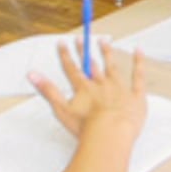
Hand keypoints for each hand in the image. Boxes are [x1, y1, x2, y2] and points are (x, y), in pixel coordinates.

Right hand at [30, 38, 147, 139]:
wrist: (110, 133)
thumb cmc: (86, 127)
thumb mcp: (61, 109)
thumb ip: (47, 90)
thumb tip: (32, 75)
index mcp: (84, 88)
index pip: (72, 68)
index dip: (65, 54)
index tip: (62, 42)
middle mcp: (101, 84)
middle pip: (90, 64)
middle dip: (84, 51)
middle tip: (80, 38)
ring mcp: (119, 88)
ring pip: (112, 66)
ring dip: (106, 52)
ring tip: (103, 41)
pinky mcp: (134, 95)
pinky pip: (138, 75)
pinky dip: (138, 62)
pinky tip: (138, 51)